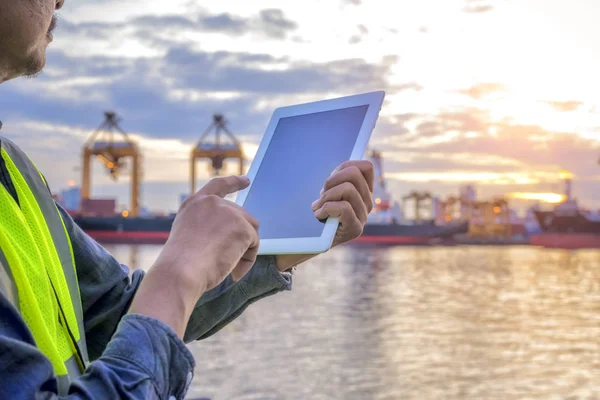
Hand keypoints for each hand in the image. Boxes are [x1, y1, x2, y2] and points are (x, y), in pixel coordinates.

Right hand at [129, 175, 258, 336]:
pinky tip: (234, 271)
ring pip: (250, 231)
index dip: (233, 182)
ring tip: (230, 268)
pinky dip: (247, 260)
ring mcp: (229, 212)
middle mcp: (213, 203)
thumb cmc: (181, 265)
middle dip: (240, 240)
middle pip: (242, 217)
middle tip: (229, 264)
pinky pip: (254, 244)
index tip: (246, 180)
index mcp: (195, 204)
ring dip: (244, 250)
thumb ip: (209, 228)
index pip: (218, 186)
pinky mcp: (243, 227)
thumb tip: (235, 237)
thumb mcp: (189, 236)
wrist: (180, 272)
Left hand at [311, 160, 374, 246]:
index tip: (331, 178)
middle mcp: (368, 202)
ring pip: (348, 189)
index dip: (346, 166)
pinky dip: (326, 208)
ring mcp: (363, 216)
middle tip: (322, 194)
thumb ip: (337, 179)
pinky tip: (319, 216)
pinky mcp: (356, 229)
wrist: (312, 241)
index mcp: (364, 191)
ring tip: (318, 206)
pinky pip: (344, 207)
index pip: (367, 167)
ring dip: (327, 196)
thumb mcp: (329, 191)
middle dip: (331, 180)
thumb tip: (342, 168)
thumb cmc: (320, 212)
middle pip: (353, 174)